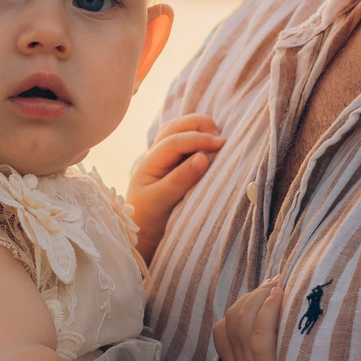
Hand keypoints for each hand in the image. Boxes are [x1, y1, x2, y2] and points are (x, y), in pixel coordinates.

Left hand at [127, 115, 223, 262]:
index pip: (174, 141)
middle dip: (198, 125)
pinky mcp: (170, 164)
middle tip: (220, 138)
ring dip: (196, 127)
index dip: (199, 139)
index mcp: (149, 162)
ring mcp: (161, 158)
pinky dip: (195, 136)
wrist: (139, 235)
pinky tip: (209, 143)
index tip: (222, 144)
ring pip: (177, 130)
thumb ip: (181, 179)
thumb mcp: (161, 201)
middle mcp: (154, 155)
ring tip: (216, 137)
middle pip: (175, 127)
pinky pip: (181, 142)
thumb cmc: (147, 220)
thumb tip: (204, 157)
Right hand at [208, 280, 284, 360]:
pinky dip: (266, 312)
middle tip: (275, 281)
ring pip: (244, 320)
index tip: (263, 293)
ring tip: (278, 284)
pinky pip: (260, 335)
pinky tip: (277, 297)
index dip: (241, 308)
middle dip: (252, 296)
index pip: (225, 329)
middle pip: (233, 318)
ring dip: (260, 298)